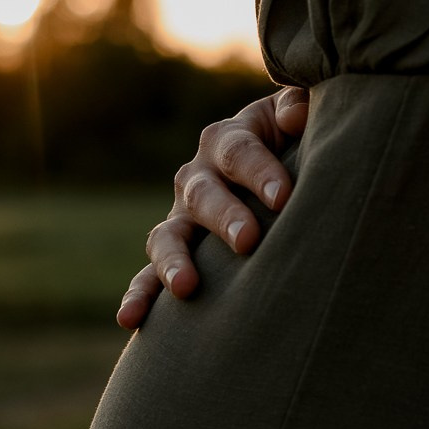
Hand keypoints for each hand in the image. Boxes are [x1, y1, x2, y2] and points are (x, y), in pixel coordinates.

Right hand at [117, 86, 309, 326]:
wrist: (278, 168)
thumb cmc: (296, 143)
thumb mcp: (299, 118)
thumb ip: (298, 109)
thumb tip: (295, 117)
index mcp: (227, 138)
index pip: (238, 150)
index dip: (259, 171)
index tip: (284, 197)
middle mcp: (197, 176)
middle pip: (203, 194)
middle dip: (224, 217)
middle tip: (248, 241)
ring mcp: (181, 217)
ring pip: (167, 236)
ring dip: (173, 261)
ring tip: (186, 287)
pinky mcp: (174, 254)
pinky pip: (149, 276)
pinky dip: (139, 295)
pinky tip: (129, 319)